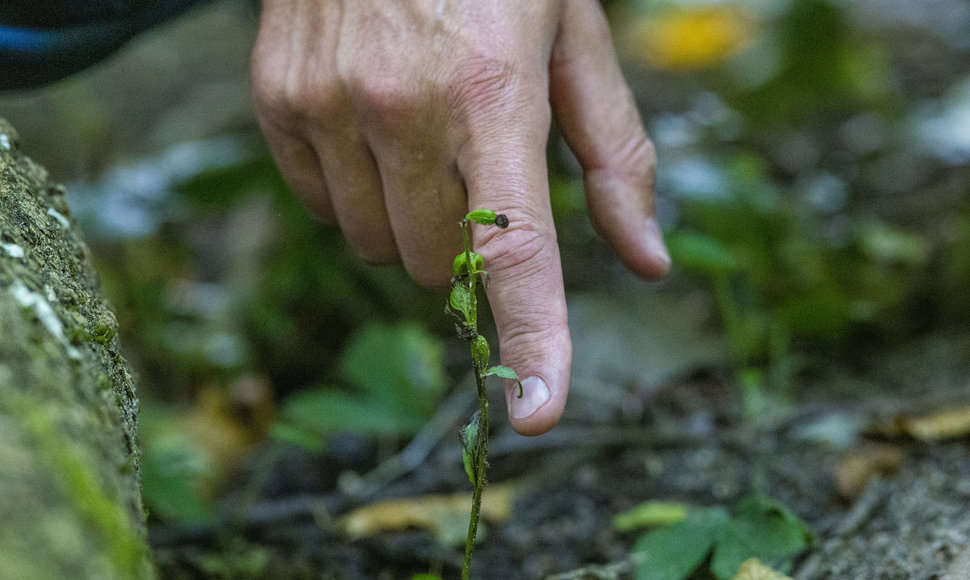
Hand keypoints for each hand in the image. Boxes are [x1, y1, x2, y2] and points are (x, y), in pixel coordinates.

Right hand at [251, 0, 670, 435]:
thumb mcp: (575, 39)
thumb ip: (616, 155)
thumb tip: (648, 262)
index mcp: (495, 92)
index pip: (515, 249)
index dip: (533, 340)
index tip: (538, 414)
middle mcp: (402, 105)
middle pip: (436, 264)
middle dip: (466, 248)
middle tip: (477, 179)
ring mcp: (328, 103)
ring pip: (374, 248)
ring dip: (410, 225)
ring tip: (425, 143)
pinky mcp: (277, 100)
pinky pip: (319, 209)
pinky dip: (355, 196)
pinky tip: (374, 130)